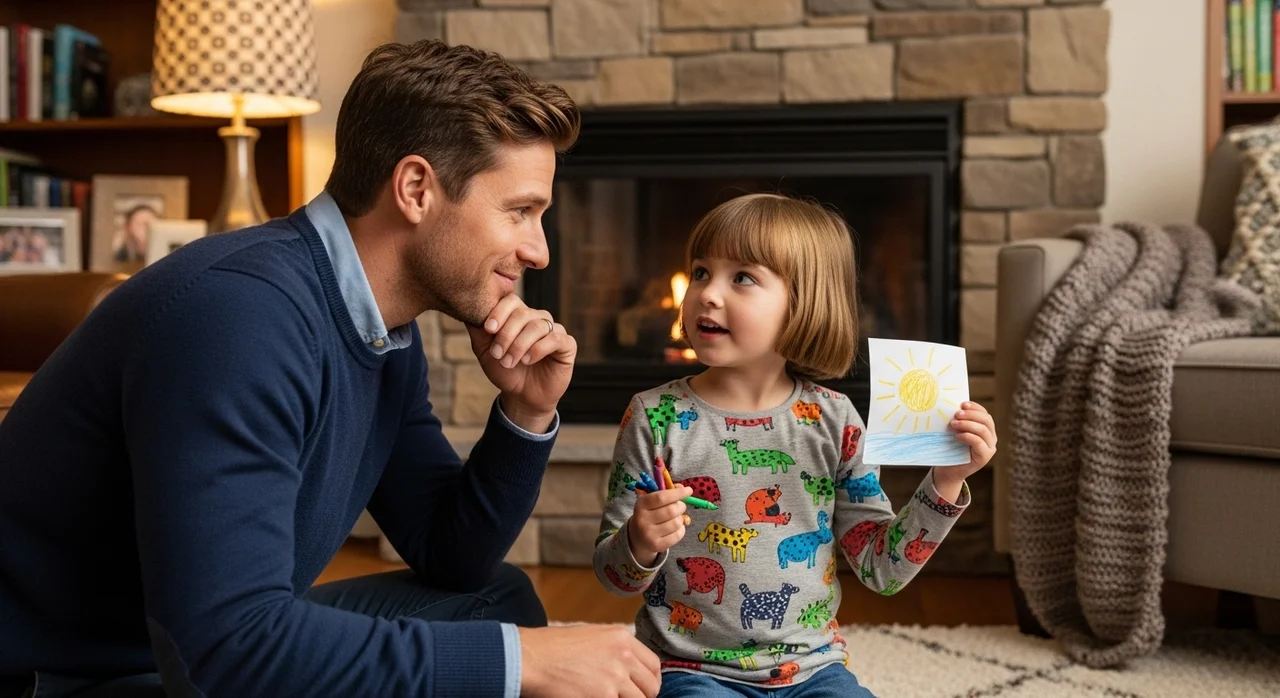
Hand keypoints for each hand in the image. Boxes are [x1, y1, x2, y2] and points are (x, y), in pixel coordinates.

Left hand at [466, 295, 576, 431]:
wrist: (522, 396)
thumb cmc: (505, 371)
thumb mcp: (485, 351)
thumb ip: (478, 330)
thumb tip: (467, 309)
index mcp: (519, 316)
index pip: (511, 301)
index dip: (499, 312)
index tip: (488, 329)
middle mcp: (538, 319)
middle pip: (523, 313)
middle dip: (507, 334)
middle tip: (498, 354)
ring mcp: (554, 330)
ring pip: (537, 326)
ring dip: (519, 346)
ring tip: (509, 362)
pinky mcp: (567, 345)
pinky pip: (555, 338)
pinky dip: (538, 349)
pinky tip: (528, 361)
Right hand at [518, 625, 660, 697]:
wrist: (531, 657)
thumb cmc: (553, 647)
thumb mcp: (592, 637)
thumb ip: (615, 650)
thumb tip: (628, 669)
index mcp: (622, 638)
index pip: (654, 665)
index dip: (650, 681)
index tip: (642, 689)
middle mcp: (624, 656)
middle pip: (651, 687)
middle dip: (642, 697)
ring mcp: (615, 677)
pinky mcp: (603, 696)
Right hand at [627, 486, 691, 565]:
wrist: (638, 537)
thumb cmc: (649, 514)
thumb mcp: (652, 501)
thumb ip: (667, 493)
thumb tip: (683, 488)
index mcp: (641, 505)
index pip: (661, 497)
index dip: (677, 493)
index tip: (689, 490)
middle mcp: (643, 520)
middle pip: (671, 510)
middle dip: (681, 506)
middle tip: (680, 506)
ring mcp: (649, 535)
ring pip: (677, 523)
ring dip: (680, 518)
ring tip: (675, 518)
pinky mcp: (657, 546)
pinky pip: (678, 534)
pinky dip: (681, 529)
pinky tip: (675, 528)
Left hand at [935, 401, 997, 499]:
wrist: (949, 470)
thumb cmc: (951, 449)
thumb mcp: (955, 432)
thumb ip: (958, 421)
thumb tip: (951, 406)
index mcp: (986, 428)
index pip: (984, 413)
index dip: (975, 407)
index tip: (962, 404)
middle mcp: (991, 437)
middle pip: (986, 420)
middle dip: (971, 415)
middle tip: (956, 414)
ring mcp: (990, 447)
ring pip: (983, 430)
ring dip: (968, 424)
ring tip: (953, 424)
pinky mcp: (985, 457)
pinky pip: (979, 443)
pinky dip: (968, 437)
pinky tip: (958, 436)